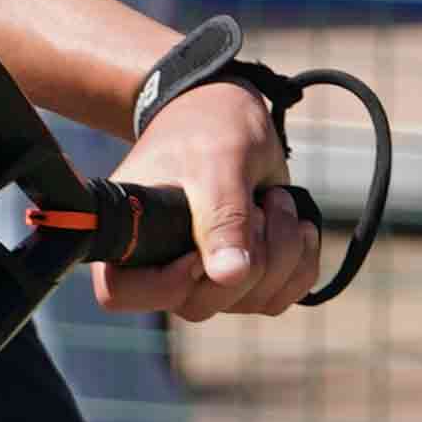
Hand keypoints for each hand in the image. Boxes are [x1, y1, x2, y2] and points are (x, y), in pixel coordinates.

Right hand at [97, 77, 321, 321]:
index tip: (200, 248)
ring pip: (248, 302)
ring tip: (276, 201)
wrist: (233, 116)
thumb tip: (229, 276)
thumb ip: (222, 217)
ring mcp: (202, 278)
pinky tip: (298, 223)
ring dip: (282, 252)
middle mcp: (159, 265)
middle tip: (255, 205)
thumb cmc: (207, 129)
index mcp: (127, 235)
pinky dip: (301, 263)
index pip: (120, 293)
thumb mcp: (217, 163)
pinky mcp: (242, 280)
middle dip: (245, 255)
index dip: (166, 282)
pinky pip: (278, 298)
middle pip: (200, 304)